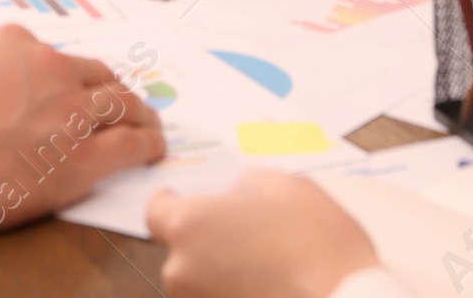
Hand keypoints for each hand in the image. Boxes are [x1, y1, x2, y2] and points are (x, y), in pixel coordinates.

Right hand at [0, 25, 165, 246]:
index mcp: (16, 42)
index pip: (56, 56)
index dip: (68, 78)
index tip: (71, 90)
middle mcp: (50, 66)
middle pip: (97, 74)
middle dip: (109, 90)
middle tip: (119, 104)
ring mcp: (70, 110)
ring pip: (122, 103)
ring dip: (139, 113)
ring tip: (148, 123)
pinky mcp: (81, 158)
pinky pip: (130, 143)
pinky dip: (148, 143)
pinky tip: (154, 148)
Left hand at [147, 174, 377, 297]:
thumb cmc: (317, 244)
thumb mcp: (280, 186)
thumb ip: (242, 189)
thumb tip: (233, 200)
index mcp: (190, 225)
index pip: (155, 213)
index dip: (171, 203)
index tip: (184, 200)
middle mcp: (183, 272)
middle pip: (180, 251)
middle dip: (206, 240)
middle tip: (246, 233)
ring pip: (201, 283)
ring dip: (222, 271)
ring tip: (266, 264)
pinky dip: (236, 294)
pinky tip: (270, 287)